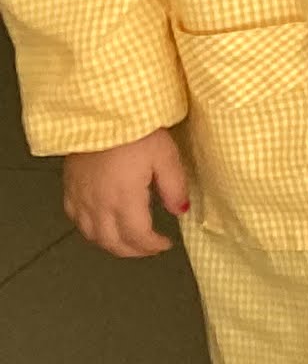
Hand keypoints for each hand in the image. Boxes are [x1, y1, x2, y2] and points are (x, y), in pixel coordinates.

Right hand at [61, 128, 188, 256]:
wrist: (100, 112)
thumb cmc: (135, 131)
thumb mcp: (166, 156)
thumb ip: (174, 187)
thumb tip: (181, 210)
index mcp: (124, 199)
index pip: (137, 237)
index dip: (152, 246)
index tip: (165, 244)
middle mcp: (98, 204)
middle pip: (112, 242)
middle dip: (133, 251)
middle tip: (149, 248)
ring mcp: (80, 197)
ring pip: (91, 235)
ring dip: (111, 244)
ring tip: (128, 241)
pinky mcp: (69, 187)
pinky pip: (76, 220)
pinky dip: (90, 230)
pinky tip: (101, 225)